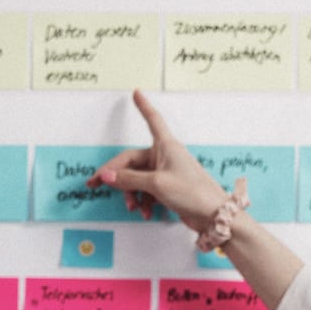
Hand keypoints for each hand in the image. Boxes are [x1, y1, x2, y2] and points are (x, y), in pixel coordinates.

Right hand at [86, 89, 226, 230]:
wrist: (214, 216)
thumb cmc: (194, 194)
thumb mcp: (157, 184)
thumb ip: (129, 179)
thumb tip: (107, 176)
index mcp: (166, 146)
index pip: (152, 119)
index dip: (143, 106)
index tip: (137, 93)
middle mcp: (165, 157)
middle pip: (132, 161)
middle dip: (116, 176)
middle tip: (96, 183)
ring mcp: (166, 173)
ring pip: (138, 179)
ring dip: (131, 194)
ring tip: (133, 207)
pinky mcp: (169, 189)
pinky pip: (147, 192)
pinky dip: (143, 202)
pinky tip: (145, 212)